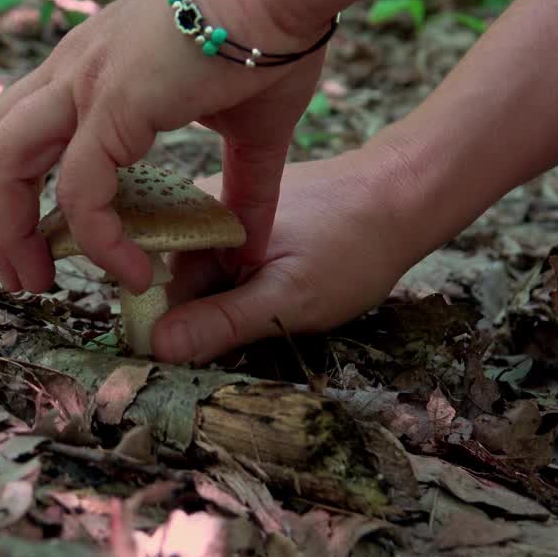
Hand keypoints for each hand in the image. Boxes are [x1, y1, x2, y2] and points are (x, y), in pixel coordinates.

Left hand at [0, 0, 337, 296]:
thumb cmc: (274, 32)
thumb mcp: (250, 126)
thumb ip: (243, 186)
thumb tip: (250, 242)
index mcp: (89, 69)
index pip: (16, 134)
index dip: (12, 195)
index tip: (39, 246)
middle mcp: (71, 72)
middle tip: (20, 276)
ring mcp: (84, 83)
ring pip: (2, 164)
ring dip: (10, 233)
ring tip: (41, 282)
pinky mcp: (112, 102)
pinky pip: (80, 189)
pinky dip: (97, 239)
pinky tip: (132, 268)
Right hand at [152, 151, 419, 363]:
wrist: (402, 196)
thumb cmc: (353, 247)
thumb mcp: (287, 298)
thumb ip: (221, 322)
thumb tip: (156, 347)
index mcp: (195, 222)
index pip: (154, 294)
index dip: (173, 335)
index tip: (209, 360)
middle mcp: (197, 211)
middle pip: (175, 289)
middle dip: (205, 322)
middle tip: (258, 334)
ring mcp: (219, 215)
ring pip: (201, 282)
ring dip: (226, 308)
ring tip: (275, 310)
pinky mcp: (241, 223)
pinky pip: (222, 268)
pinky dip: (242, 290)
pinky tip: (278, 292)